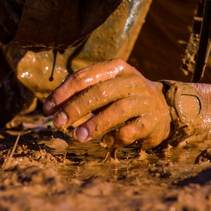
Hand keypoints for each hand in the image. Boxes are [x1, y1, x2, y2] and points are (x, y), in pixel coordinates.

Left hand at [42, 59, 170, 147]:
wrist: (163, 108)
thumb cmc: (124, 97)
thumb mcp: (106, 87)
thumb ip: (82, 94)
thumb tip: (51, 109)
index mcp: (115, 68)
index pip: (84, 77)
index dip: (62, 93)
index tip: (47, 109)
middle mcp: (131, 81)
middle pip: (98, 92)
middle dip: (75, 108)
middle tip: (57, 123)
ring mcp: (143, 101)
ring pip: (116, 111)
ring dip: (94, 125)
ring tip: (77, 137)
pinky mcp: (152, 121)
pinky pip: (130, 131)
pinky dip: (115, 138)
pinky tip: (106, 143)